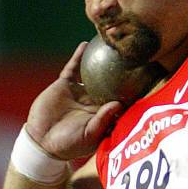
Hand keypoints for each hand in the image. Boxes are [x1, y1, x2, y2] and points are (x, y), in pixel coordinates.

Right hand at [26, 42, 122, 159]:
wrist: (42, 143)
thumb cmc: (69, 144)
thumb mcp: (89, 135)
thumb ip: (103, 120)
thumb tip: (119, 105)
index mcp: (104, 111)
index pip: (121, 96)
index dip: (132, 88)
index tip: (146, 77)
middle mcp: (94, 99)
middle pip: (110, 81)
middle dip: (120, 69)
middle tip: (133, 53)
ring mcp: (79, 91)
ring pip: (92, 71)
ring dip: (100, 59)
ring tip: (111, 44)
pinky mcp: (64, 85)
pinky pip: (72, 68)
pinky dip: (78, 56)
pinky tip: (86, 45)